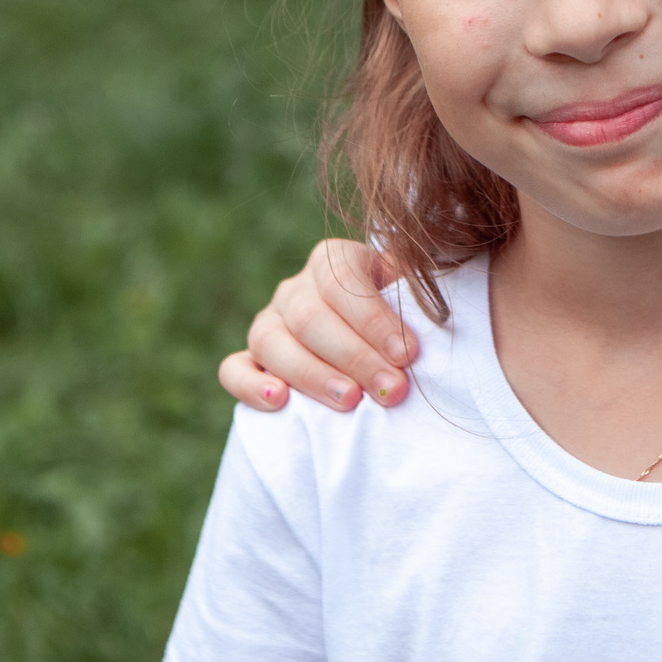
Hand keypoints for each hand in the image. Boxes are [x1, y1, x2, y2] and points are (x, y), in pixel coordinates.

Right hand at [216, 239, 415, 412]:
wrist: (379, 341)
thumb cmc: (405, 318)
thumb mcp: (415, 295)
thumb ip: (417, 297)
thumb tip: (429, 316)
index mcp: (335, 260)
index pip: (342, 279)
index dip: (373, 318)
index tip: (409, 354)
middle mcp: (296, 288)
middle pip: (309, 315)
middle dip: (355, 355)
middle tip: (391, 389)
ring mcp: (267, 323)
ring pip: (270, 340)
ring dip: (312, 374)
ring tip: (348, 401)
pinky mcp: (250, 360)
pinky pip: (233, 369)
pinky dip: (250, 385)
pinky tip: (278, 401)